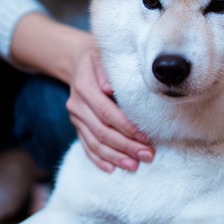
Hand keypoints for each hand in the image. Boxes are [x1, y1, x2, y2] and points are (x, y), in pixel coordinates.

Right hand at [66, 39, 153, 172]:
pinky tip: (111, 169)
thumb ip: (106, 70)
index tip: (146, 136)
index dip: (126, 126)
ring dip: (115, 157)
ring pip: (94, 143)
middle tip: (148, 155)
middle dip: (126, 146)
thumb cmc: (99, 57)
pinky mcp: (77, 125)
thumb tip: (110, 88)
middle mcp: (77, 104)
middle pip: (102, 131)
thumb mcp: (103, 55)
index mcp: (84, 86)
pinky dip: (98, 159)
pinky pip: (86, 146)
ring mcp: (75, 117)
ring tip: (134, 166)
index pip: (106, 112)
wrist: (77, 60)